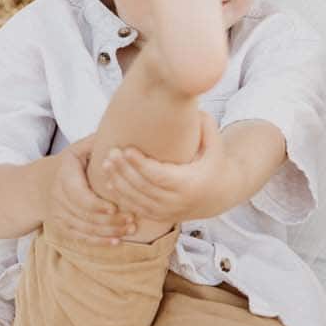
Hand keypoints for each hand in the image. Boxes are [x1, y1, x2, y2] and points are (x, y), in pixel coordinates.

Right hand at [45, 138, 137, 246]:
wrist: (41, 185)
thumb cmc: (71, 164)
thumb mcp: (79, 149)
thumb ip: (96, 143)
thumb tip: (122, 130)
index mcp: (64, 175)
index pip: (79, 195)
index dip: (97, 204)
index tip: (116, 208)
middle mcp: (57, 196)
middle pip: (83, 214)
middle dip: (109, 220)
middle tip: (132, 220)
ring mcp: (57, 213)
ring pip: (83, 228)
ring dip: (107, 232)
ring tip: (130, 230)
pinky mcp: (61, 226)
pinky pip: (79, 237)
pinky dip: (98, 241)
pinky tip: (116, 242)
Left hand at [92, 114, 232, 225]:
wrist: (220, 194)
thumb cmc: (214, 163)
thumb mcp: (216, 145)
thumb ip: (207, 126)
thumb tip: (194, 108)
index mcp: (190, 184)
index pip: (159, 176)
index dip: (140, 165)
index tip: (127, 149)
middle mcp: (178, 202)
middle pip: (144, 188)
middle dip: (124, 171)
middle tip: (111, 153)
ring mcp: (168, 212)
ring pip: (136, 200)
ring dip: (118, 182)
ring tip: (106, 163)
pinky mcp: (160, 217)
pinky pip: (136, 209)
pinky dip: (122, 196)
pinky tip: (110, 181)